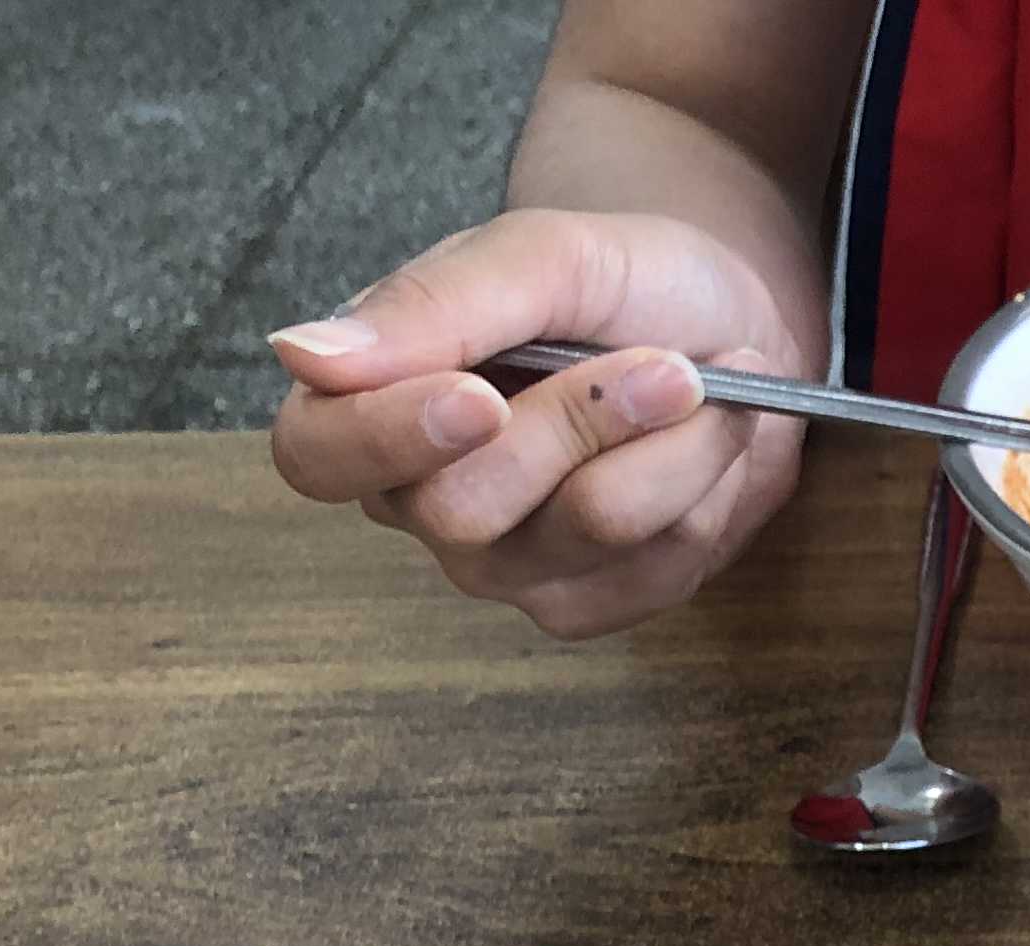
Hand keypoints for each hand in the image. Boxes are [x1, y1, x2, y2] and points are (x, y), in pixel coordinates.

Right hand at [270, 208, 812, 637]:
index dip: (389, 436)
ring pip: (584, 530)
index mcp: (369, 400)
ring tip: (695, 382)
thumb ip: (431, 304)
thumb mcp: (540, 256)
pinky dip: (700, 487)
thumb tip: (300, 354)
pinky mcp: (589, 605)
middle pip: (463, 508)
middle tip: (665, 363)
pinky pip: (655, 567)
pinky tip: (702, 444)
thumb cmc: (621, 285)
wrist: (729, 330)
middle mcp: (418, 500)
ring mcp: (504, 566)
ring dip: (668, 446)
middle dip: (580, 420)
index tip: (480, 394)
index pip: (318, 455)